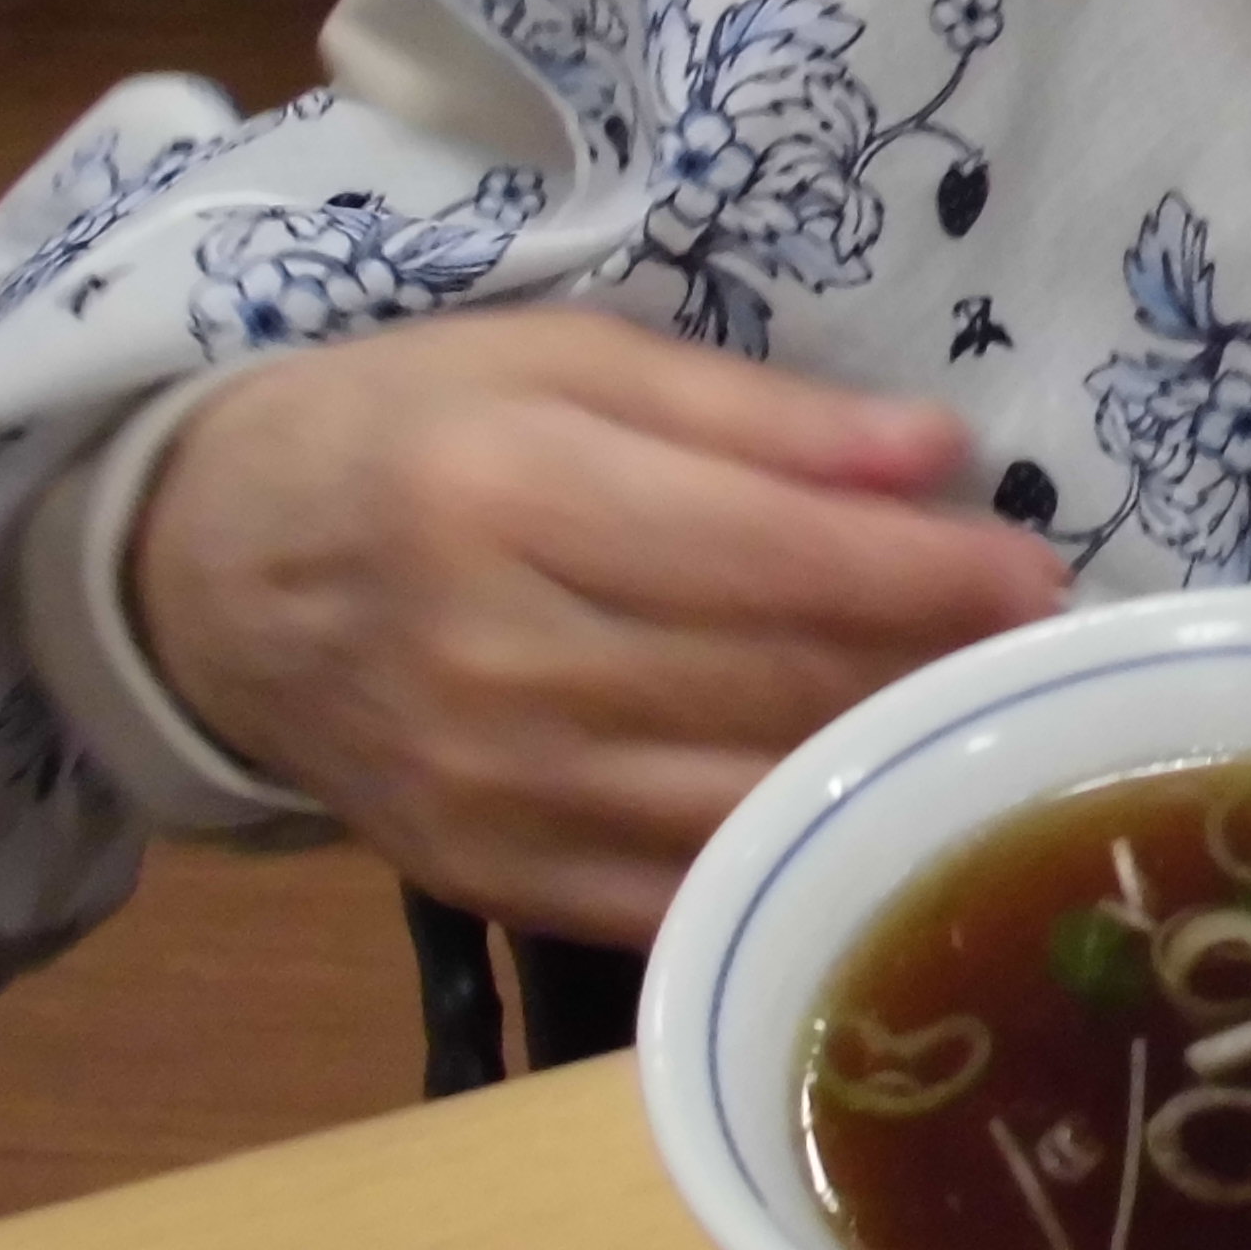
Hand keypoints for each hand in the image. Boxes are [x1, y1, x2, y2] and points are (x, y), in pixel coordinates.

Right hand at [130, 307, 1064, 944]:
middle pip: (768, 682)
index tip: (1037, 570)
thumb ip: (752, 412)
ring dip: (882, 764)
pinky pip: (678, 890)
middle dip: (928, 666)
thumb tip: (934, 452)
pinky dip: (788, 854)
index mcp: (512, 493)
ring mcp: (492, 790)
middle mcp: (499, 656)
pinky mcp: (491, 881)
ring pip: (741, 796)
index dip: (919, 571)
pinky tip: (866, 806)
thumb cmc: (408, 429)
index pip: (763, 553)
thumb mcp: (562, 359)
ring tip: (975, 716)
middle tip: (1039, 643)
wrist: (211, 579)